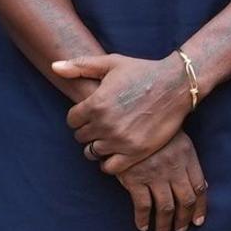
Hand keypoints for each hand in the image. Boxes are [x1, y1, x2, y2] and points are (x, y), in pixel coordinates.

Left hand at [51, 51, 195, 176]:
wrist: (176, 85)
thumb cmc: (143, 71)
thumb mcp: (111, 63)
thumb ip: (80, 65)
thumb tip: (54, 66)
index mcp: (95, 103)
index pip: (72, 121)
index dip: (79, 117)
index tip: (91, 114)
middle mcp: (104, 124)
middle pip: (81, 137)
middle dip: (88, 131)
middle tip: (102, 125)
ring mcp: (120, 140)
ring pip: (93, 153)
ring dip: (98, 147)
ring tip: (109, 138)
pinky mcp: (135, 153)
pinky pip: (109, 167)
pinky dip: (109, 162)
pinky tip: (116, 152)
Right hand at [117, 133, 210, 230]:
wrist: (129, 120)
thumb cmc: (156, 130)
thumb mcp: (179, 141)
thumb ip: (190, 163)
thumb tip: (202, 187)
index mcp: (187, 158)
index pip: (200, 188)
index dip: (200, 208)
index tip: (198, 221)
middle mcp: (173, 169)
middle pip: (185, 201)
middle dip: (184, 219)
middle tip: (180, 230)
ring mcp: (154, 175)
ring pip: (166, 207)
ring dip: (165, 224)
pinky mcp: (135, 179)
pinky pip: (142, 205)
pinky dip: (143, 219)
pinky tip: (143, 227)